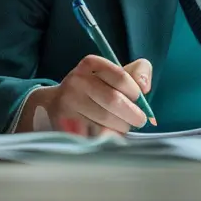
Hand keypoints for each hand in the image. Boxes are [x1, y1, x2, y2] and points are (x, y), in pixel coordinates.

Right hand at [18, 56, 153, 135]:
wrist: (56, 103)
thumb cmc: (95, 90)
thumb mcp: (114, 75)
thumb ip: (138, 73)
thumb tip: (145, 87)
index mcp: (90, 64)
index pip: (121, 77)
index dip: (135, 92)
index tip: (137, 99)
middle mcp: (76, 80)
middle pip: (114, 101)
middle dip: (133, 115)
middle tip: (138, 120)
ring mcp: (68, 102)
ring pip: (106, 121)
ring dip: (121, 127)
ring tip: (120, 125)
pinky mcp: (65, 123)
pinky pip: (96, 135)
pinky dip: (107, 137)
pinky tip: (107, 133)